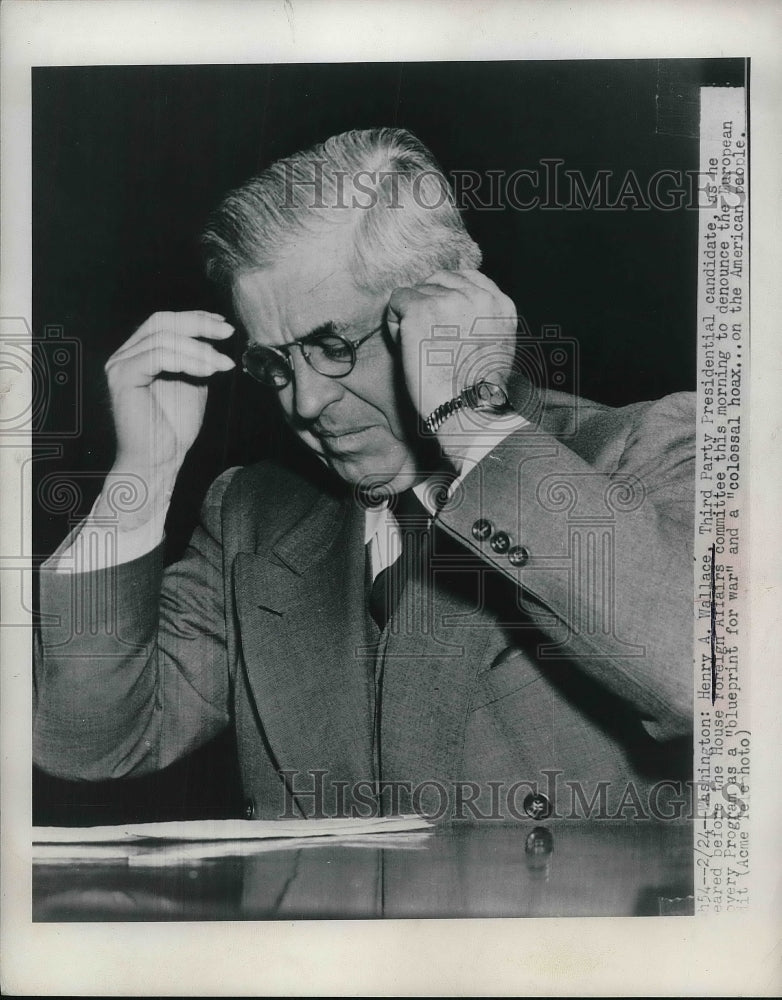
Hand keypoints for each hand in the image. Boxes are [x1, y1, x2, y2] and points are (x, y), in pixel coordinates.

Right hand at [104, 310, 234, 488]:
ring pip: (163, 339)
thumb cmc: (174, 428)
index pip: (165, 322)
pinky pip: (158, 357)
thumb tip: (215, 337)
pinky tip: (209, 371)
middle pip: (161, 322)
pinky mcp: (122, 378)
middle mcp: (124, 355)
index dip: (195, 318)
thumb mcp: (193, 384)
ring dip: (200, 349)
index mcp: (139, 353)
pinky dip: (187, 361)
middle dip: (199, 324)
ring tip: (223, 364)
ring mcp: (120, 365)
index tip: (224, 325)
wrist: (159, 460)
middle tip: (228, 333)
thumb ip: (197, 359)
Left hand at [386, 270, 516, 431]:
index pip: (467, 277)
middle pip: (439, 280)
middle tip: (430, 339)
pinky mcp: (420, 308)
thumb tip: (460, 313)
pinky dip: (395, 324)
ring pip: (416, 291)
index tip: (442, 320)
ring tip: (421, 348)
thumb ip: (484, 321)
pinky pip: (396, 301)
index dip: (447, 296)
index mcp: (501, 304)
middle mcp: (477, 295)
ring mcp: (448, 299)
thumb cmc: (479, 391)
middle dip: (429, 304)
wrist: (466, 407)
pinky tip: (406, 346)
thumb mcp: (498, 347)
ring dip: (412, 316)